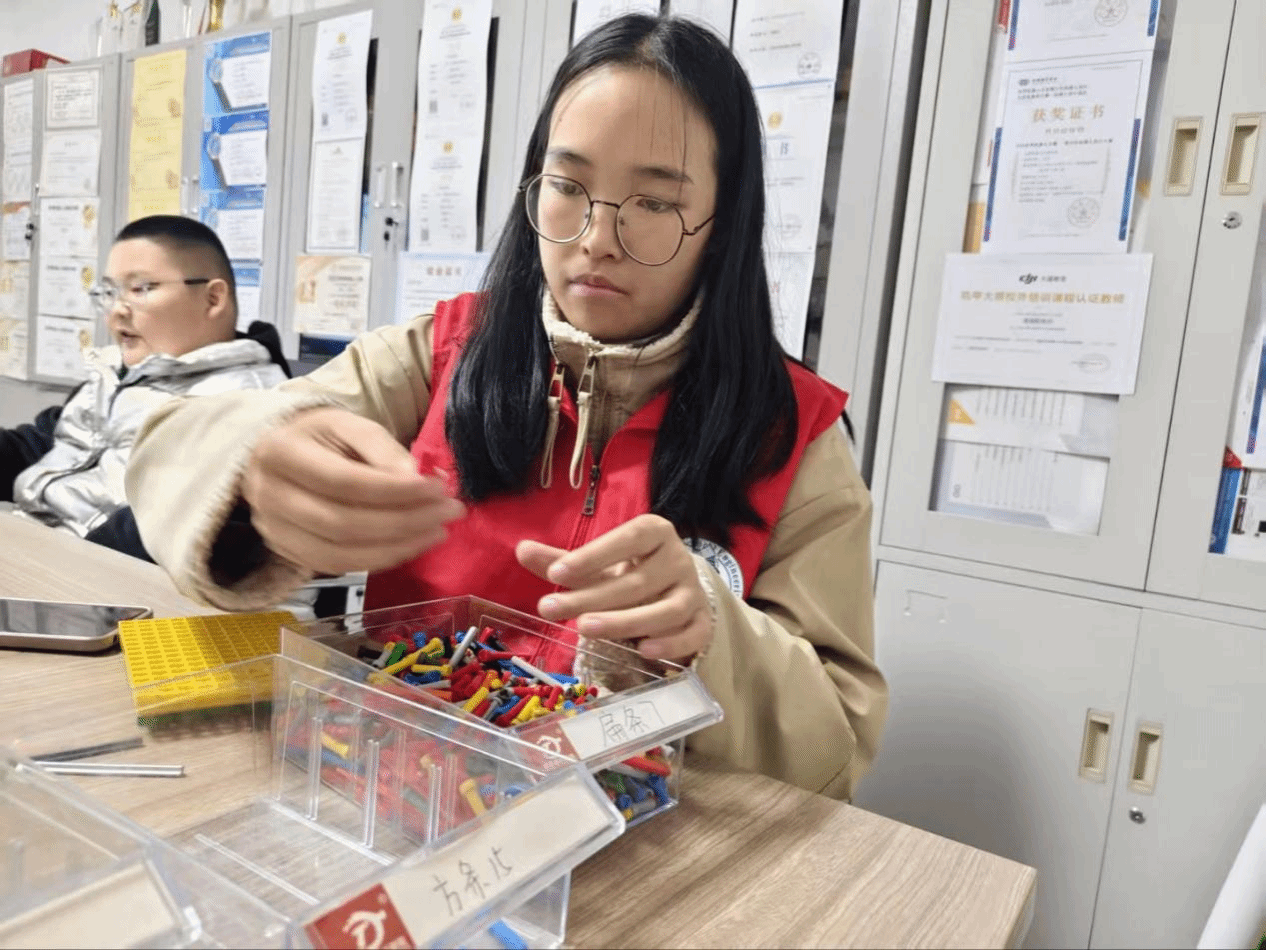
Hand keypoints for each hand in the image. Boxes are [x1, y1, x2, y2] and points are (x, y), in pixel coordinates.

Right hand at [242, 407, 464, 574]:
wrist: (277, 456)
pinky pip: (338, 567)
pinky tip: (411, 544)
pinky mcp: (288, 554)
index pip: (345, 482)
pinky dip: (381, 559)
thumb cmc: (319, 436)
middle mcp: (269, 497)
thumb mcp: (348, 425)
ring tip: (437, 531)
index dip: (396, 491)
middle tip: (448, 512)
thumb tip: (418, 480)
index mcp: (281, 454)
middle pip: (343, 524)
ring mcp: (275, 532)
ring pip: (341, 555)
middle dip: (405, 522)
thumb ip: (382, 449)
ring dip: (398, 547)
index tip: (437, 489)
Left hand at [515, 514, 712, 662]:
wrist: (676, 591)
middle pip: (637, 581)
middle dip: (591, 597)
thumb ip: (562, 560)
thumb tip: (521, 549)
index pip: (627, 538)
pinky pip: (692, 635)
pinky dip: (671, 644)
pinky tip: (642, 651)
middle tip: (549, 609)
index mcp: (654, 534)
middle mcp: (678, 560)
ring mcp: (693, 594)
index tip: (556, 573)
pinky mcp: (703, 623)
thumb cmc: (630, 573)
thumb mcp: (597, 565)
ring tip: (584, 629)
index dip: (593, 555)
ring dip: (625, 621)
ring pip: (666, 610)